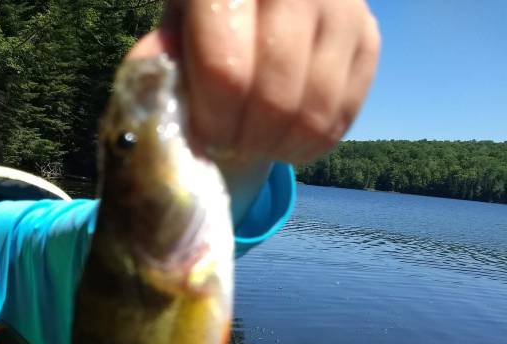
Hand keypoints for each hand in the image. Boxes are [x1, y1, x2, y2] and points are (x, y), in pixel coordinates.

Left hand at [131, 0, 379, 212]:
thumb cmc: (213, 15)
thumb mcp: (178, 24)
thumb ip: (164, 58)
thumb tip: (156, 91)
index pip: (227, 73)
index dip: (215, 122)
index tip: (208, 136)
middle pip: (274, 100)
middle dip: (248, 140)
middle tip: (233, 145)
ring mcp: (342, 8)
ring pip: (313, 115)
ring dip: (279, 148)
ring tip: (259, 144)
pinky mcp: (368, 36)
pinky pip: (342, 117)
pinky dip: (311, 144)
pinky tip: (287, 136)